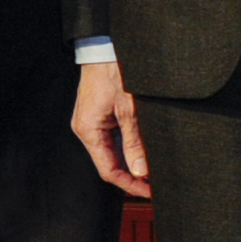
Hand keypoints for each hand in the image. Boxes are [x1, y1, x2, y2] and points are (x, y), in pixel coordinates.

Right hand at [72, 59, 149, 196]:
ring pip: (111, 152)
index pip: (108, 170)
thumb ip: (135, 142)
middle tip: (154, 184)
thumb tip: (141, 170)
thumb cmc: (113, 73)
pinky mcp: (98, 116)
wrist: (103, 49)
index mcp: (89, 130)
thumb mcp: (129, 110)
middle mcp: (86, 129)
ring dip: (130, 162)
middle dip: (132, 176)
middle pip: (109, 163)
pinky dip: (126, 148)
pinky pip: (111, 139)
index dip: (130, 184)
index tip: (149, 192)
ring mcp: (91, 122)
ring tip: (152, 169)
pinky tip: (141, 151)